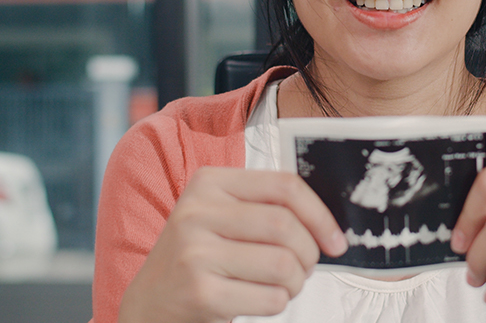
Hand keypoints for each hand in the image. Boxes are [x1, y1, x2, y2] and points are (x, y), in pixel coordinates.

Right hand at [118, 167, 347, 322]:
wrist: (149, 303)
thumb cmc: (200, 258)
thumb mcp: (220, 217)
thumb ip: (265, 207)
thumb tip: (330, 224)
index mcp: (208, 183)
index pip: (284, 185)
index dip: (320, 214)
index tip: (336, 239)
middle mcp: (197, 212)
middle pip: (285, 226)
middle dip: (309, 253)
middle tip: (307, 267)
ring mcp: (195, 253)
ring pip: (283, 264)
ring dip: (296, 282)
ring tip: (284, 285)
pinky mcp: (200, 293)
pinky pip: (270, 298)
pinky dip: (278, 303)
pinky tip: (260, 300)